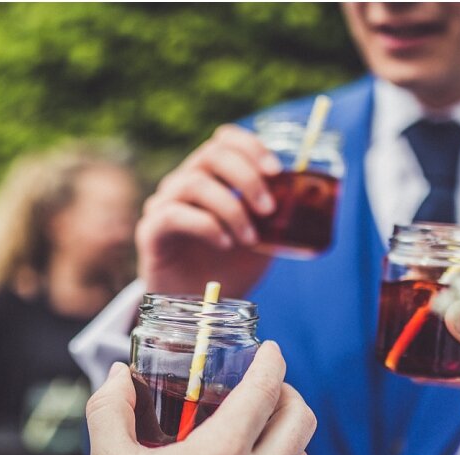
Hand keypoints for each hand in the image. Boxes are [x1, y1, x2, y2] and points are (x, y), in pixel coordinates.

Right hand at [137, 124, 281, 297]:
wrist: (195, 309)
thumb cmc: (227, 269)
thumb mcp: (261, 239)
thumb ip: (275, 218)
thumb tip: (309, 202)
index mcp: (209, 176)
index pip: (224, 140)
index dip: (251, 147)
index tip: (276, 171)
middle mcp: (183, 182)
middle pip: (212, 155)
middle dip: (247, 177)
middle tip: (269, 209)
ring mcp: (164, 204)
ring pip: (195, 183)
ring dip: (231, 208)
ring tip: (250, 238)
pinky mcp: (151, 231)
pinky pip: (175, 215)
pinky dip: (206, 226)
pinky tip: (225, 244)